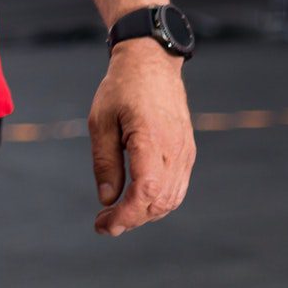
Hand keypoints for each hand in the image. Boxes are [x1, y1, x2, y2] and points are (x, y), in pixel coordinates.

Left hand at [89, 40, 194, 235]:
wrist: (151, 62)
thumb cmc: (121, 88)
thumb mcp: (100, 121)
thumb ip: (104, 162)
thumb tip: (107, 199)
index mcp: (152, 139)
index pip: (146, 191)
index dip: (126, 214)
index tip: (104, 224)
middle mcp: (175, 149)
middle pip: (160, 201)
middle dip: (132, 219)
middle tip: (104, 223)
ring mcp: (185, 152)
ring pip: (172, 198)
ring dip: (145, 213)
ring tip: (117, 214)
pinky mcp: (187, 152)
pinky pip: (177, 187)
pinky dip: (158, 200)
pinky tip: (136, 200)